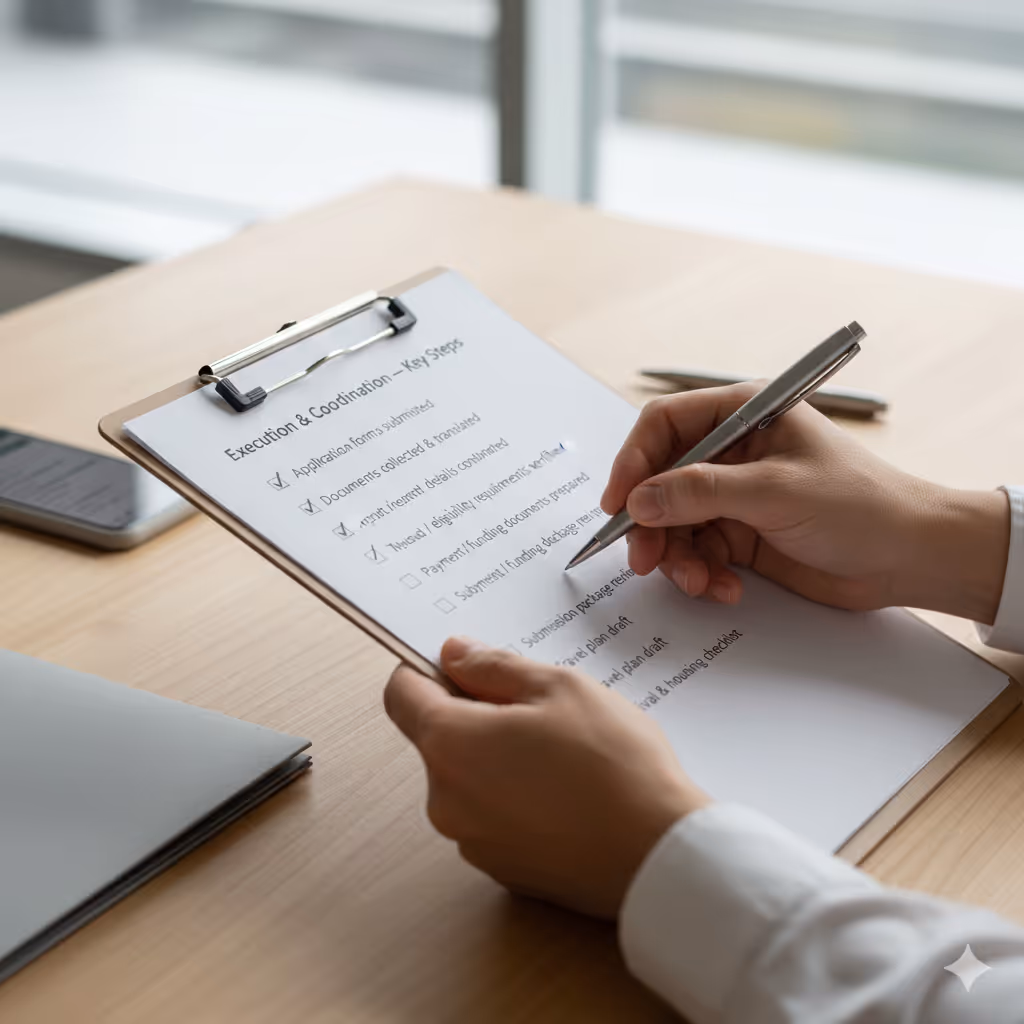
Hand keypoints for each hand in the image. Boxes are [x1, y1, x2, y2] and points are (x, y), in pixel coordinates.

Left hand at [384, 638, 707, 918]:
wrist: (658, 856)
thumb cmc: (613, 763)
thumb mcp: (557, 687)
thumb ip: (493, 667)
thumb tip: (452, 655)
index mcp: (449, 745)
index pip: (402, 695)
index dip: (426, 670)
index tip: (464, 666)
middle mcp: (445, 800)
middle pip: (438, 739)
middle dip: (476, 716)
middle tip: (539, 709)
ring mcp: (472, 842)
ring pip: (468, 779)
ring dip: (498, 759)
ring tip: (563, 754)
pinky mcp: (502, 871)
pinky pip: (493, 818)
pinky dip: (516, 799)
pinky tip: (567, 794)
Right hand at [603, 384, 1009, 623]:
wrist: (910, 558)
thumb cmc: (860, 505)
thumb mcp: (775, 491)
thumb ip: (701, 492)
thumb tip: (638, 501)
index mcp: (744, 415)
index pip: (665, 424)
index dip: (634, 461)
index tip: (618, 504)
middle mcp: (732, 451)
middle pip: (660, 480)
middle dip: (651, 522)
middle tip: (645, 559)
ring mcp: (735, 495)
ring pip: (674, 523)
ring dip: (677, 556)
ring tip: (698, 581)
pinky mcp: (741, 535)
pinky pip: (698, 552)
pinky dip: (702, 574)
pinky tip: (725, 588)